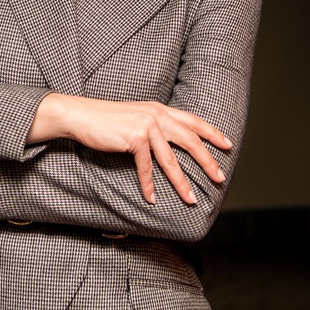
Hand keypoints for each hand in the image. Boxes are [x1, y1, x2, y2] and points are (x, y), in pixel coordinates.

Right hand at [32, 94, 232, 205]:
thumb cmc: (107, 120)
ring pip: (171, 159)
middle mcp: (157, 115)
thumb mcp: (136, 117)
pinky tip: (151, 198)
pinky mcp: (133, 138)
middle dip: (207, 161)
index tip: (228, 145)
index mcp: (160, 109)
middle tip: (219, 178)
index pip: (193, 121)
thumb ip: (154, 126)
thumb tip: (170, 144)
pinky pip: (146, 167)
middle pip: (190, 140)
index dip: (212, 133)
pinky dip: (148, 185)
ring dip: (181, 182)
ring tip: (191, 199)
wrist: (81, 115)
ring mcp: (146, 126)